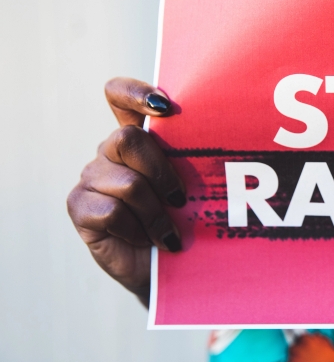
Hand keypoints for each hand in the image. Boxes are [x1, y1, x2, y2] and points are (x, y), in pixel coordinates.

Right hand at [66, 78, 185, 305]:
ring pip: (127, 183)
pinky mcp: (79, 206)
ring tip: (169, 231)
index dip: (135, 92)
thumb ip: (194, 158)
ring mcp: (92, 177)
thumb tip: (224, 135)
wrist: (170, 269)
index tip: (165, 107)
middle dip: (162, 172)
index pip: (120, 96)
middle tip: (180, 200)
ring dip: (156, 213)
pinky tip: (147, 240)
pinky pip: (111, 210)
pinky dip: (138, 229)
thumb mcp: (196, 186)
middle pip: (127, 139)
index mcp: (139, 137)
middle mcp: (111, 151)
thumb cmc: (187, 222)